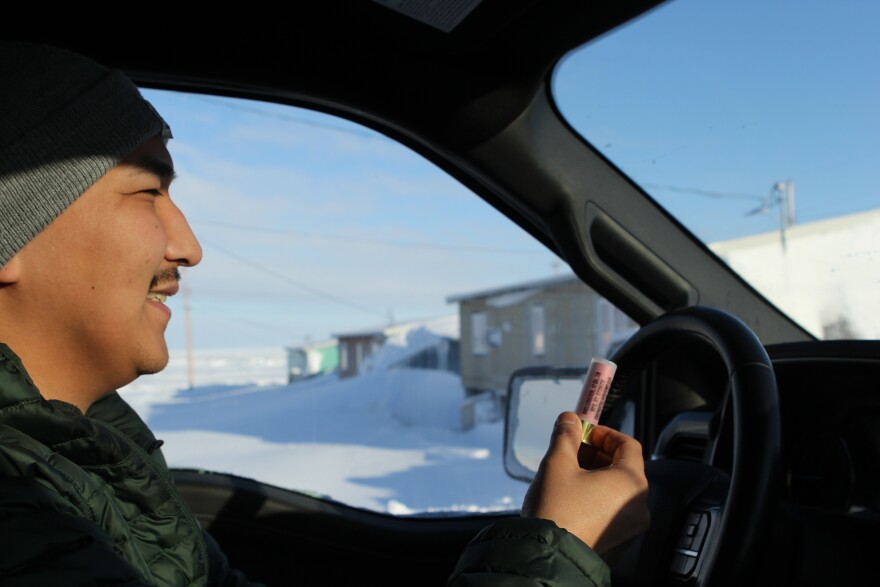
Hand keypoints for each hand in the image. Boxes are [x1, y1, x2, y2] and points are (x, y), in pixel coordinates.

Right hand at [521, 412, 649, 559]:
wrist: (547, 558)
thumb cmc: (556, 513)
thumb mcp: (557, 464)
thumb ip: (566, 436)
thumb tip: (569, 420)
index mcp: (631, 483)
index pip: (628, 445)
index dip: (604, 433)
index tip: (585, 431)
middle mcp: (638, 507)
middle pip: (623, 468)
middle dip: (596, 454)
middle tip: (571, 450)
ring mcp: (630, 528)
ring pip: (616, 491)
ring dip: (594, 476)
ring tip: (566, 475)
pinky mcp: (618, 543)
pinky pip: (612, 512)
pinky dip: (596, 499)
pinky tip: (571, 498)